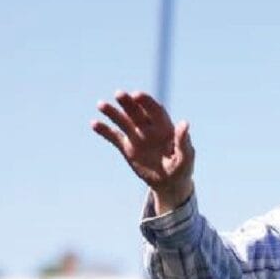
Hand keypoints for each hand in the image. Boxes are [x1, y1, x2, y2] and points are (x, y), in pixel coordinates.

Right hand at [91, 90, 194, 212]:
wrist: (170, 184)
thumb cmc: (182, 169)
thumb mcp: (186, 157)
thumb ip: (183, 141)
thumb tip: (184, 123)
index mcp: (165, 128)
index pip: (155, 110)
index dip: (147, 102)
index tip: (137, 95)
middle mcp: (149, 128)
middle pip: (137, 112)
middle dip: (128, 103)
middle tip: (119, 94)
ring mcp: (137, 137)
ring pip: (123, 121)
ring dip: (112, 112)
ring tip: (101, 104)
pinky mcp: (127, 148)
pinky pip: (114, 137)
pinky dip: (104, 130)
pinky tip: (94, 123)